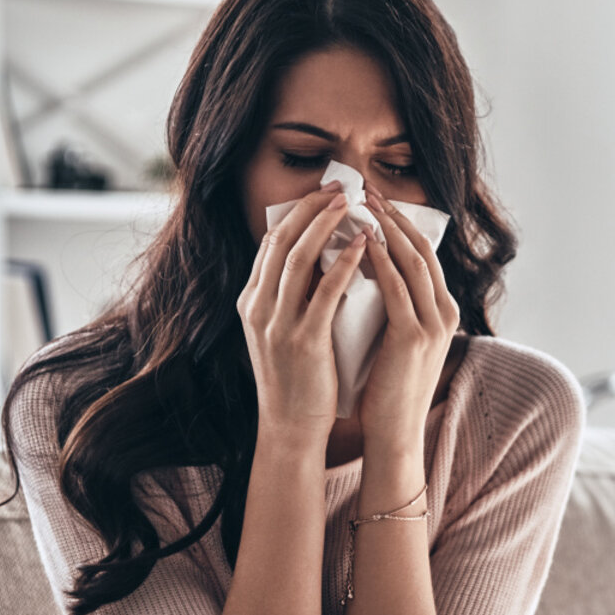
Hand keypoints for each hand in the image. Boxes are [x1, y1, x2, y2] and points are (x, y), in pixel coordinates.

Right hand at [237, 182, 369, 435]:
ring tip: (353, 204)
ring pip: (299, 258)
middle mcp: (257, 308)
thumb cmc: (295, 378)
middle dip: (311, 208)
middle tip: (340, 187)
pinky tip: (364, 245)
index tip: (323, 193)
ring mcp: (277, 323)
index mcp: (250, 302)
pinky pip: (324, 291)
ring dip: (327, 224)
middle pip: (281, 240)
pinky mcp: (302, 340)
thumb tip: (322, 256)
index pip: (270, 243)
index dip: (297, 213)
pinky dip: (344, 262)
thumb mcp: (282, 330)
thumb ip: (293, 296)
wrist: (290, 427)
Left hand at [355, 185, 459, 449]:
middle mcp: (445, 313)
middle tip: (368, 190)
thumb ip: (394, 307)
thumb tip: (366, 270)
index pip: (425, 255)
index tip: (376, 201)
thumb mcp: (397, 339)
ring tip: (363, 205)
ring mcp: (434, 325)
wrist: (394, 432)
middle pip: (423, 250)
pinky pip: (396, 288)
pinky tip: (361, 242)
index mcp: (443, 312)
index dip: (402, 224)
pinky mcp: (414, 337)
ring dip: (387, 229)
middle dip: (395, 217)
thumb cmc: (387, 388)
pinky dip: (380, 261)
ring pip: (412, 262)